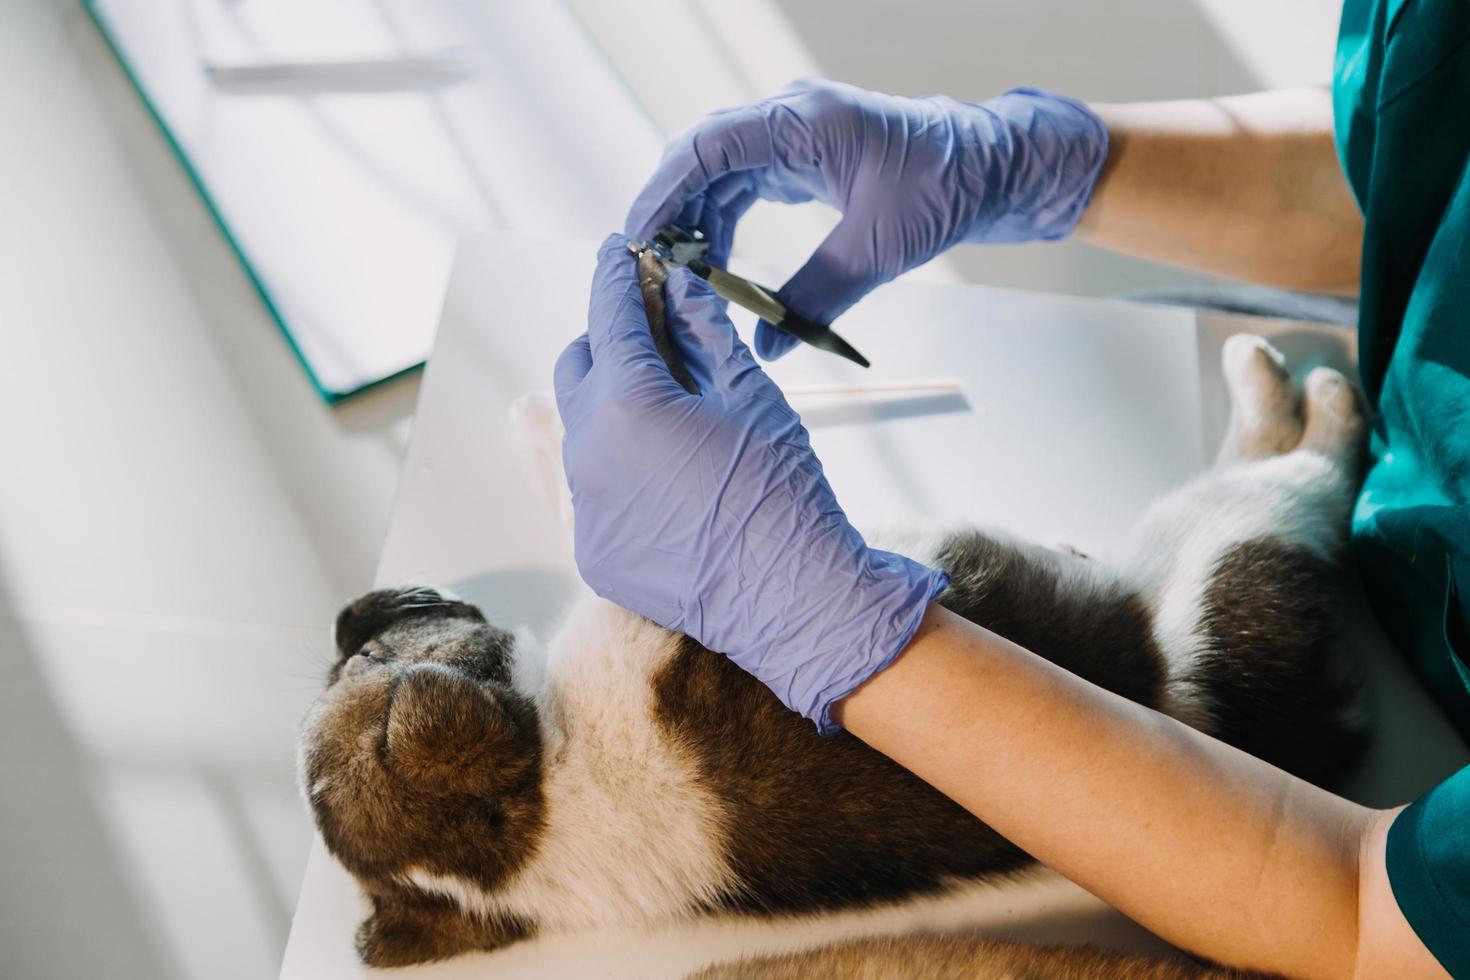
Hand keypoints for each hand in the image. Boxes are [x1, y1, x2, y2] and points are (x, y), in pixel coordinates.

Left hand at [554, 235, 948, 731]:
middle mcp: (589, 452)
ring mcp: (585, 506)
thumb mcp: (751, 394)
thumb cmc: (781, 490)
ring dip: (614, 408)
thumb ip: (704, 330)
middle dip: (608, 341)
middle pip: (577, 367)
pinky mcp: (592, 549)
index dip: (616, 275)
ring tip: (673, 416)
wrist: (792, 598)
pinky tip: (673, 482)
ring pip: (583, 430)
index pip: (608, 314)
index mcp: (628, 403)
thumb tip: (678, 285)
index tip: (619, 251)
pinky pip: (594, 488)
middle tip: (654, 335)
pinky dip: (622, 468)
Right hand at [626, 78, 1107, 359]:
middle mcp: (789, 117)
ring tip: (681, 281)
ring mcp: (791, 133)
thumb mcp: (877, 250)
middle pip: (700, 157)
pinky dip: (722, 224)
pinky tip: (719, 269)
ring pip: (716, 173)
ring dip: (695, 224)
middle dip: (670, 214)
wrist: (989, 167)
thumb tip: (765, 347)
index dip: (663, 194)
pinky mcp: (799, 154)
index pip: (706, 148)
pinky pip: (740, 183)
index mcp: (803, 121)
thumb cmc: (944, 191)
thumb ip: (816, 298)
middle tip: (648, 271)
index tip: (638, 242)